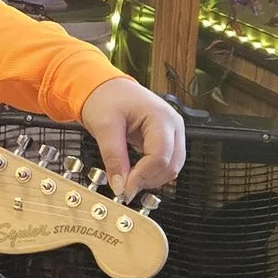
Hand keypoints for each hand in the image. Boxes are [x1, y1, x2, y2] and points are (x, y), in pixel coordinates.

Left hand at [77, 75, 183, 200]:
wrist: (105, 87)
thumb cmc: (105, 98)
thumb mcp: (104, 127)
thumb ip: (113, 157)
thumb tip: (120, 186)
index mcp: (160, 117)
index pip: (160, 156)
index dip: (142, 176)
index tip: (124, 189)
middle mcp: (173, 125)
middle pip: (170, 165)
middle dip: (147, 179)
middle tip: (124, 187)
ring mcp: (172, 133)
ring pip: (171, 168)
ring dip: (150, 178)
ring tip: (127, 179)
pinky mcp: (167, 140)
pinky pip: (165, 163)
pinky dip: (151, 173)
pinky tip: (134, 173)